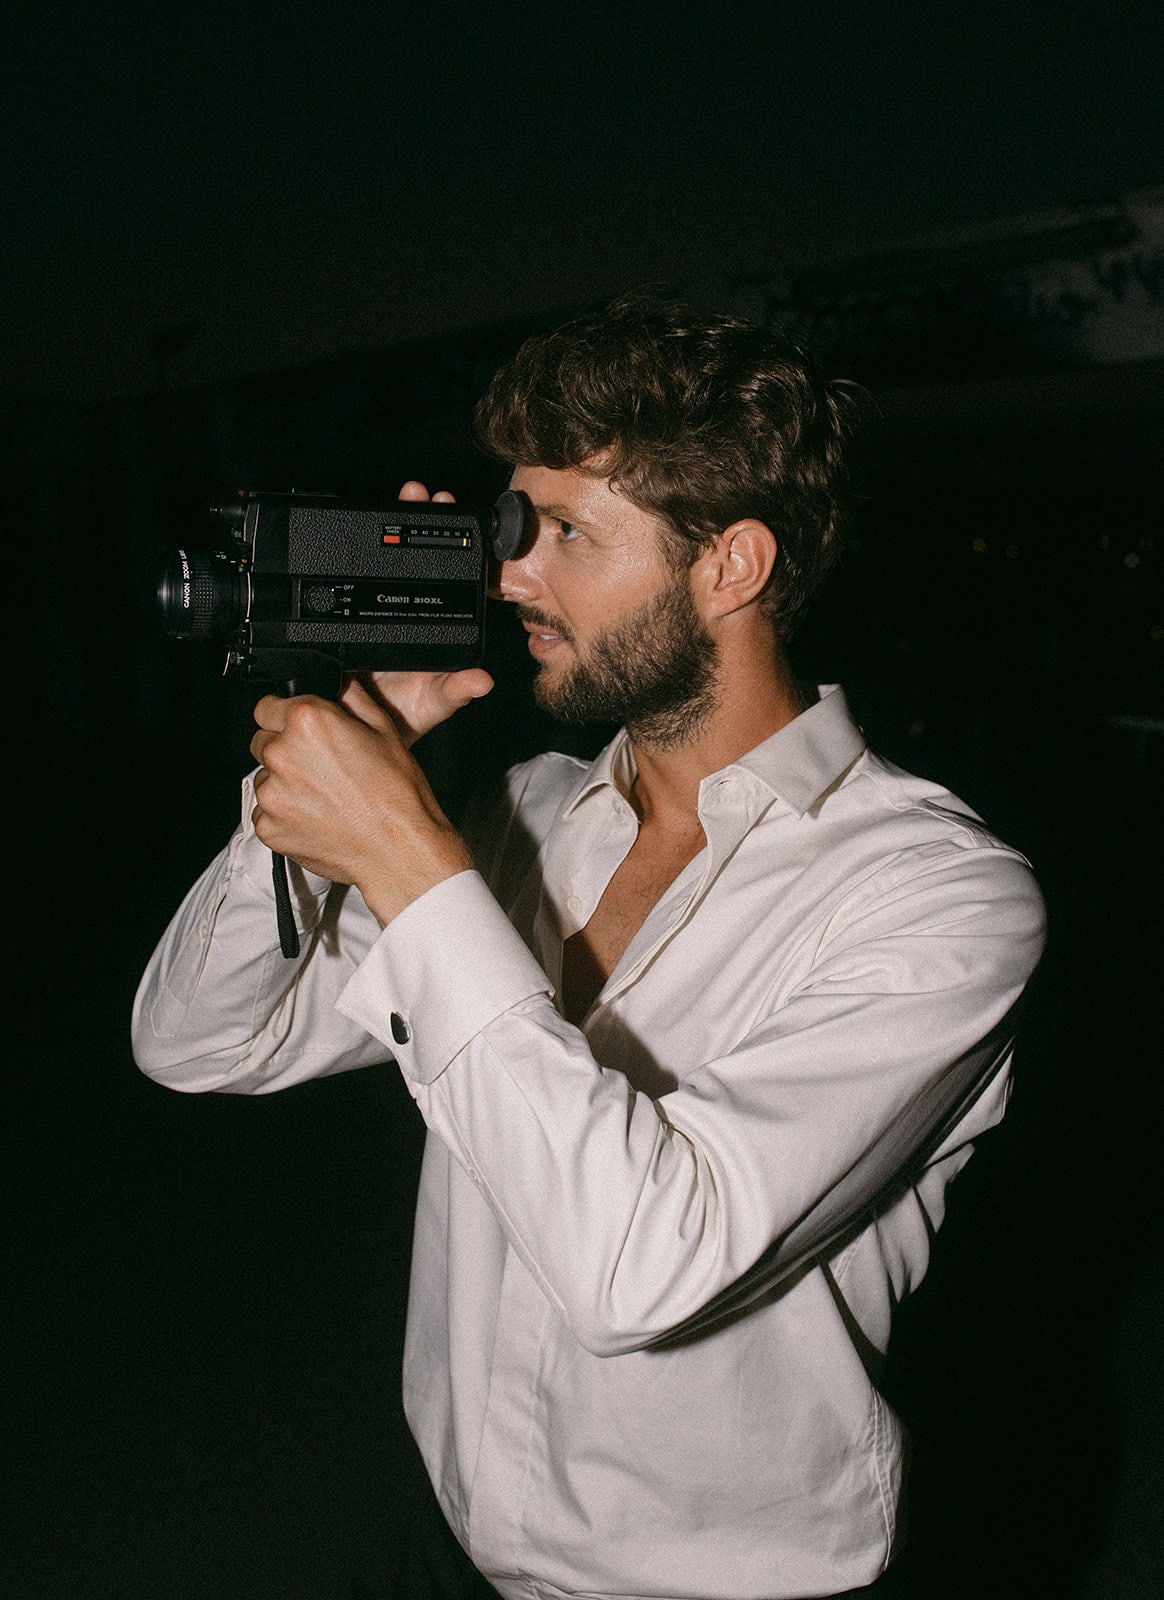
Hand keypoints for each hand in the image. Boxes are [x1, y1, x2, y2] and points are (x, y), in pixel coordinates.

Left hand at [250, 677, 473, 925]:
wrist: (399, 851)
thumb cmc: (397, 795)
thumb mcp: (384, 730)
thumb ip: (351, 697)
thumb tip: (338, 685)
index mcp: (307, 721)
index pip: (266, 706)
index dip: (285, 717)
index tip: (299, 730)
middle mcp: (282, 753)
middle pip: (263, 741)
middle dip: (286, 749)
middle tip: (321, 767)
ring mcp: (271, 793)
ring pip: (265, 778)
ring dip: (285, 783)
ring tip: (324, 796)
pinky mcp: (268, 826)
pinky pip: (267, 811)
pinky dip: (285, 814)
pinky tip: (317, 817)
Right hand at [350, 480, 492, 745]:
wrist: (355, 735)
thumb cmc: (402, 718)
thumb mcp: (431, 705)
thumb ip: (454, 692)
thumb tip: (482, 680)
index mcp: (430, 623)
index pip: (445, 572)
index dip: (452, 541)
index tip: (453, 513)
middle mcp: (403, 609)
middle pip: (411, 555)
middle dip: (416, 517)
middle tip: (420, 492)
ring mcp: (371, 610)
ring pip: (380, 560)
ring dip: (387, 522)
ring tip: (401, 495)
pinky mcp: (340, 619)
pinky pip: (345, 584)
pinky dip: (348, 557)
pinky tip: (350, 530)